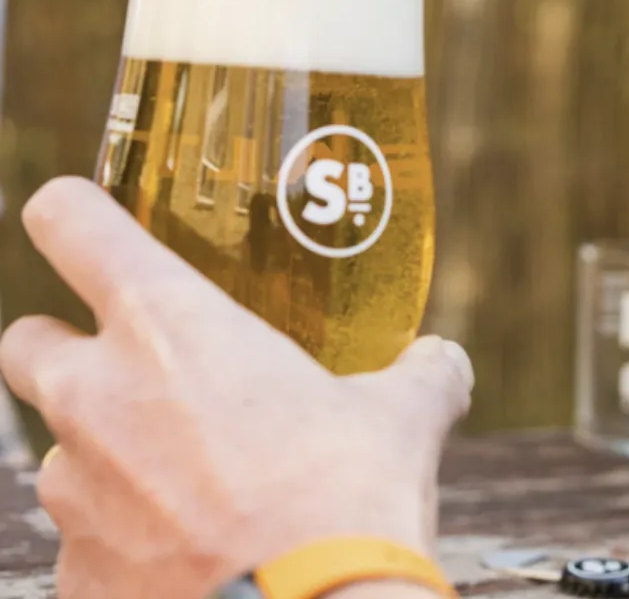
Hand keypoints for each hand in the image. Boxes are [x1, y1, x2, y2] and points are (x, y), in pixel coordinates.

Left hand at [0, 177, 472, 598]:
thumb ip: (419, 373)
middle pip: (27, 339)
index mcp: (168, 324)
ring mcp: (75, 492)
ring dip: (109, 453)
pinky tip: (191, 553)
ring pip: (61, 450)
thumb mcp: (400, 419)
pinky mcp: (74, 578)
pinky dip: (125, 541)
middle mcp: (98, 396)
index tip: (83, 216)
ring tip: (190, 479)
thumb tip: (441, 361)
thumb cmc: (345, 501)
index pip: (72, 223)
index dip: (73, 211)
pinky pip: (86, 543)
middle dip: (65, 344)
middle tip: (138, 366)